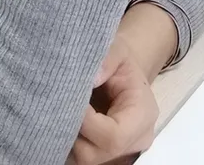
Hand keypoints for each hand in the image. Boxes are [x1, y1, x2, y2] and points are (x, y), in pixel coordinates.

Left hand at [69, 37, 158, 164]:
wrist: (124, 75)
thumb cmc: (121, 62)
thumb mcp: (118, 50)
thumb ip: (107, 60)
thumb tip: (91, 78)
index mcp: (142, 116)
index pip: (113, 136)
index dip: (86, 122)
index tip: (71, 97)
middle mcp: (134, 142)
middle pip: (95, 154)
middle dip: (72, 130)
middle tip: (60, 103)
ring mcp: (119, 154)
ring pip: (84, 158)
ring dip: (67, 136)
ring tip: (62, 109)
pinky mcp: (104, 156)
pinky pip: (81, 157)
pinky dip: (68, 141)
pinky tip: (64, 119)